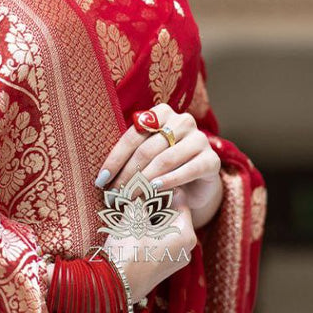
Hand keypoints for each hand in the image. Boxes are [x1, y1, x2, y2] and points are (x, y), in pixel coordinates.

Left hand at [95, 103, 221, 214]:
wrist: (197, 182)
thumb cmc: (164, 166)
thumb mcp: (146, 157)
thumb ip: (130, 156)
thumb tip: (103, 176)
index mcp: (161, 113)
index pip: (132, 136)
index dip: (115, 159)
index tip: (100, 180)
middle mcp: (182, 121)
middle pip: (147, 149)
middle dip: (127, 175)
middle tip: (114, 195)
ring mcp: (199, 139)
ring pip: (165, 160)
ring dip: (144, 182)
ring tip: (129, 198)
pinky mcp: (212, 159)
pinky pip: (188, 170)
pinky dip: (170, 181)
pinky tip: (155, 190)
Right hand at [101, 186, 196, 302]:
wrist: (113, 286)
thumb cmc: (126, 249)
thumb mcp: (133, 216)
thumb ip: (142, 197)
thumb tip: (144, 184)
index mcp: (187, 234)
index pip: (179, 197)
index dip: (160, 187)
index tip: (144, 182)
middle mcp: (187, 248)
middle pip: (172, 213)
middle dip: (153, 202)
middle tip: (135, 195)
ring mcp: (175, 260)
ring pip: (164, 226)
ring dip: (148, 216)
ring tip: (129, 210)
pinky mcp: (162, 267)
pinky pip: (159, 240)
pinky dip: (146, 231)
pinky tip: (129, 227)